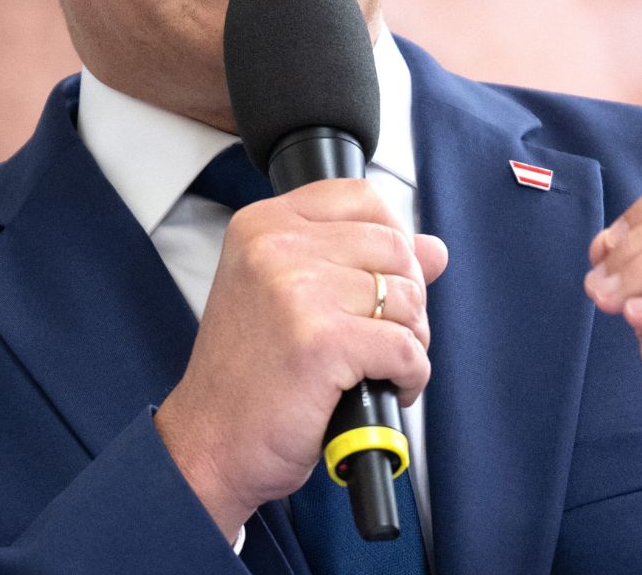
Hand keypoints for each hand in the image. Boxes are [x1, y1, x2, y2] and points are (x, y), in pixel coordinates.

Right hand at [155, 179, 449, 541]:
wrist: (208, 443)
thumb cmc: (246, 376)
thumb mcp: (290, 297)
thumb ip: (358, 260)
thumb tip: (433, 249)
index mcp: (262, 225)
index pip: (361, 197)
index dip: (392, 240)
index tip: (382, 279)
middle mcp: (275, 246)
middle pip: (393, 246)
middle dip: (406, 296)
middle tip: (382, 334)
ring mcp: (297, 290)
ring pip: (405, 297)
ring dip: (410, 339)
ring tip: (378, 365)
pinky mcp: (322, 341)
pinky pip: (405, 347)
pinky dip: (410, 376)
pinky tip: (385, 388)